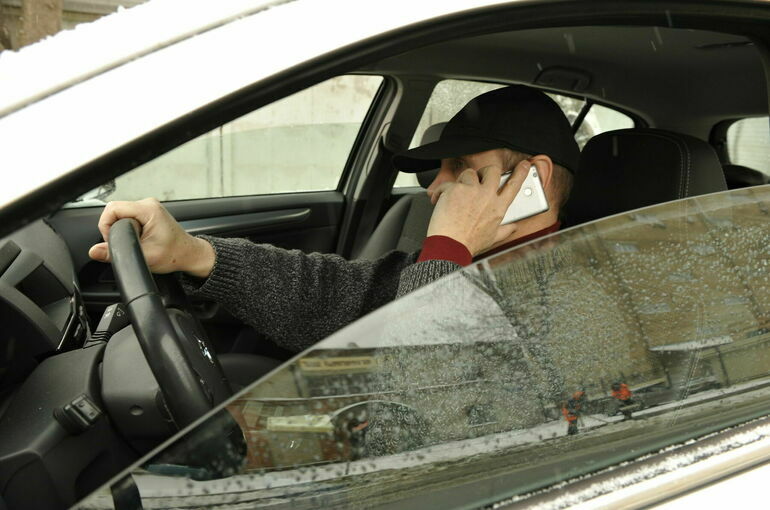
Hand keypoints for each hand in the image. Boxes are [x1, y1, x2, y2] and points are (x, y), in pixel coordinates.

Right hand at [88, 198, 214, 277]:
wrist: (189, 254)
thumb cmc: (174, 254)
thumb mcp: (144, 257)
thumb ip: (116, 254)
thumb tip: (94, 251)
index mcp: (148, 210)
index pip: (113, 208)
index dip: (107, 226)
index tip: (114, 240)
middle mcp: (148, 204)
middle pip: (115, 210)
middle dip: (114, 228)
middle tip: (125, 243)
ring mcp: (148, 207)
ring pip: (120, 213)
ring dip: (121, 228)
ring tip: (135, 241)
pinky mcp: (147, 212)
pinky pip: (127, 216)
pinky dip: (127, 227)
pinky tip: (138, 238)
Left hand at [426, 160, 529, 255]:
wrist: (450, 246)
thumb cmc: (468, 244)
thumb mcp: (492, 238)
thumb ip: (505, 230)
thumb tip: (513, 227)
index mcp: (498, 207)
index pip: (514, 185)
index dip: (520, 173)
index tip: (524, 165)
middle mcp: (487, 196)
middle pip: (492, 170)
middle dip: (485, 171)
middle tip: (478, 178)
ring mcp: (471, 190)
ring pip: (469, 173)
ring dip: (462, 182)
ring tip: (456, 195)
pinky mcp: (455, 189)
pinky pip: (448, 183)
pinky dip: (442, 191)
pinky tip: (440, 201)